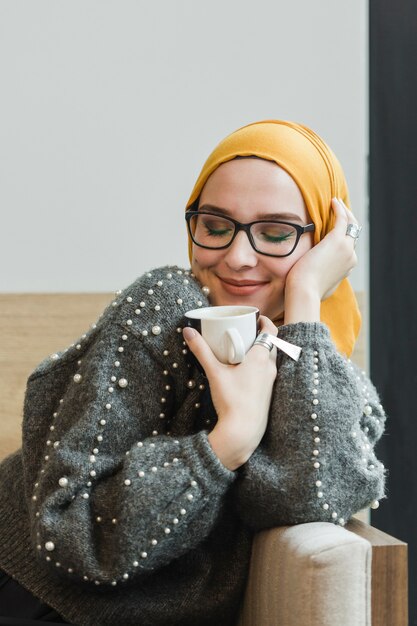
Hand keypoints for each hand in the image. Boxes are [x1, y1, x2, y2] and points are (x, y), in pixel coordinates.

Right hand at [183, 316, 277, 469]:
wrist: (243, 431)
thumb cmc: (232, 400)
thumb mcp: (214, 372)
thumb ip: (201, 351)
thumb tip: (188, 331)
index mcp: (261, 358)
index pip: (271, 331)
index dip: (265, 321)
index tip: (256, 317)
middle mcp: (270, 368)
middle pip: (270, 344)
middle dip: (258, 336)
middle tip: (243, 331)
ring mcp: (270, 381)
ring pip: (268, 359)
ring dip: (258, 351)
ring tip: (242, 350)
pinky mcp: (267, 393)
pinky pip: (266, 372)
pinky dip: (258, 366)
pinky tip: (243, 371)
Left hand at [284, 198, 358, 323]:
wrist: (304, 291)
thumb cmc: (305, 290)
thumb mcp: (317, 285)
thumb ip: (320, 277)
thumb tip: (312, 277)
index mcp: (346, 267)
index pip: (348, 247)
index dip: (344, 235)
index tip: (335, 227)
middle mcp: (350, 257)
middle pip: (353, 233)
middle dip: (347, 221)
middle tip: (338, 210)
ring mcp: (346, 249)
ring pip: (351, 224)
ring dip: (345, 212)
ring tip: (336, 203)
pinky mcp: (337, 240)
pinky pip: (343, 219)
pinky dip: (340, 209)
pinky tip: (333, 202)